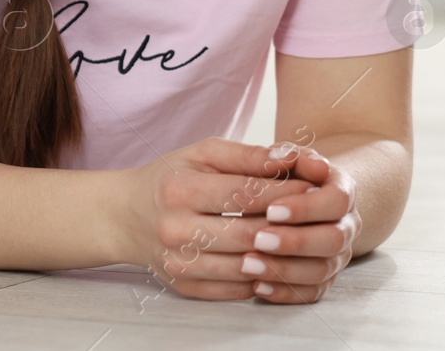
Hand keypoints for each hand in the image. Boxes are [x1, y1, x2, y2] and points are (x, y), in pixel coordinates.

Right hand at [117, 137, 318, 301]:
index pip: (244, 194)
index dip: (285, 192)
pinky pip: (235, 289)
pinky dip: (261, 279)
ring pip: (245, 267)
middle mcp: (174, 228)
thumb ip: (248, 155)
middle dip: (289, 227)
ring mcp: (178, 262)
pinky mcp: (183, 286)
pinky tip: (276, 263)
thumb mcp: (202, 155)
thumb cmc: (171, 178)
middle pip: (248, 233)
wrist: (125, 216)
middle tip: (318, 219)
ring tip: (304, 242)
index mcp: (179, 190)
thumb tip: (293, 158)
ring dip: (281, 257)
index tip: (314, 188)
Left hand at [242, 146, 361, 304]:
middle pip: (334, 240)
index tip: (271, 209)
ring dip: (285, 270)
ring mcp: (336, 254)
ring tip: (248, 264)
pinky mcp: (321, 278)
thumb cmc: (281, 171)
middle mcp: (346, 225)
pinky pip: (311, 293)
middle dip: (296, 241)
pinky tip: (256, 287)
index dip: (306, 208)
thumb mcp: (277, 156)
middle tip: (258, 239)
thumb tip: (286, 155)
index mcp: (341, 191)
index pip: (335, 201)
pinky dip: (285, 292)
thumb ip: (281, 152)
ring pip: (322, 270)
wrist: (293, 194)